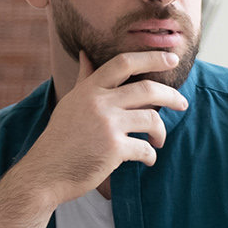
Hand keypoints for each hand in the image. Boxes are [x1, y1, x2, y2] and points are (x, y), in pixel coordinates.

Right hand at [15, 51, 188, 203]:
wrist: (45, 172)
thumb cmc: (60, 139)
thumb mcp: (70, 103)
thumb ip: (84, 79)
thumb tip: (85, 54)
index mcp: (89, 89)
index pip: (124, 63)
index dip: (152, 58)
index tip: (172, 58)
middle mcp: (99, 102)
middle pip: (147, 89)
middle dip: (171, 96)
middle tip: (182, 103)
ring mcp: (107, 125)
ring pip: (152, 119)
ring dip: (161, 132)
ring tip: (158, 141)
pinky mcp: (114, 149)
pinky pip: (145, 148)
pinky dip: (150, 155)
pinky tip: (147, 159)